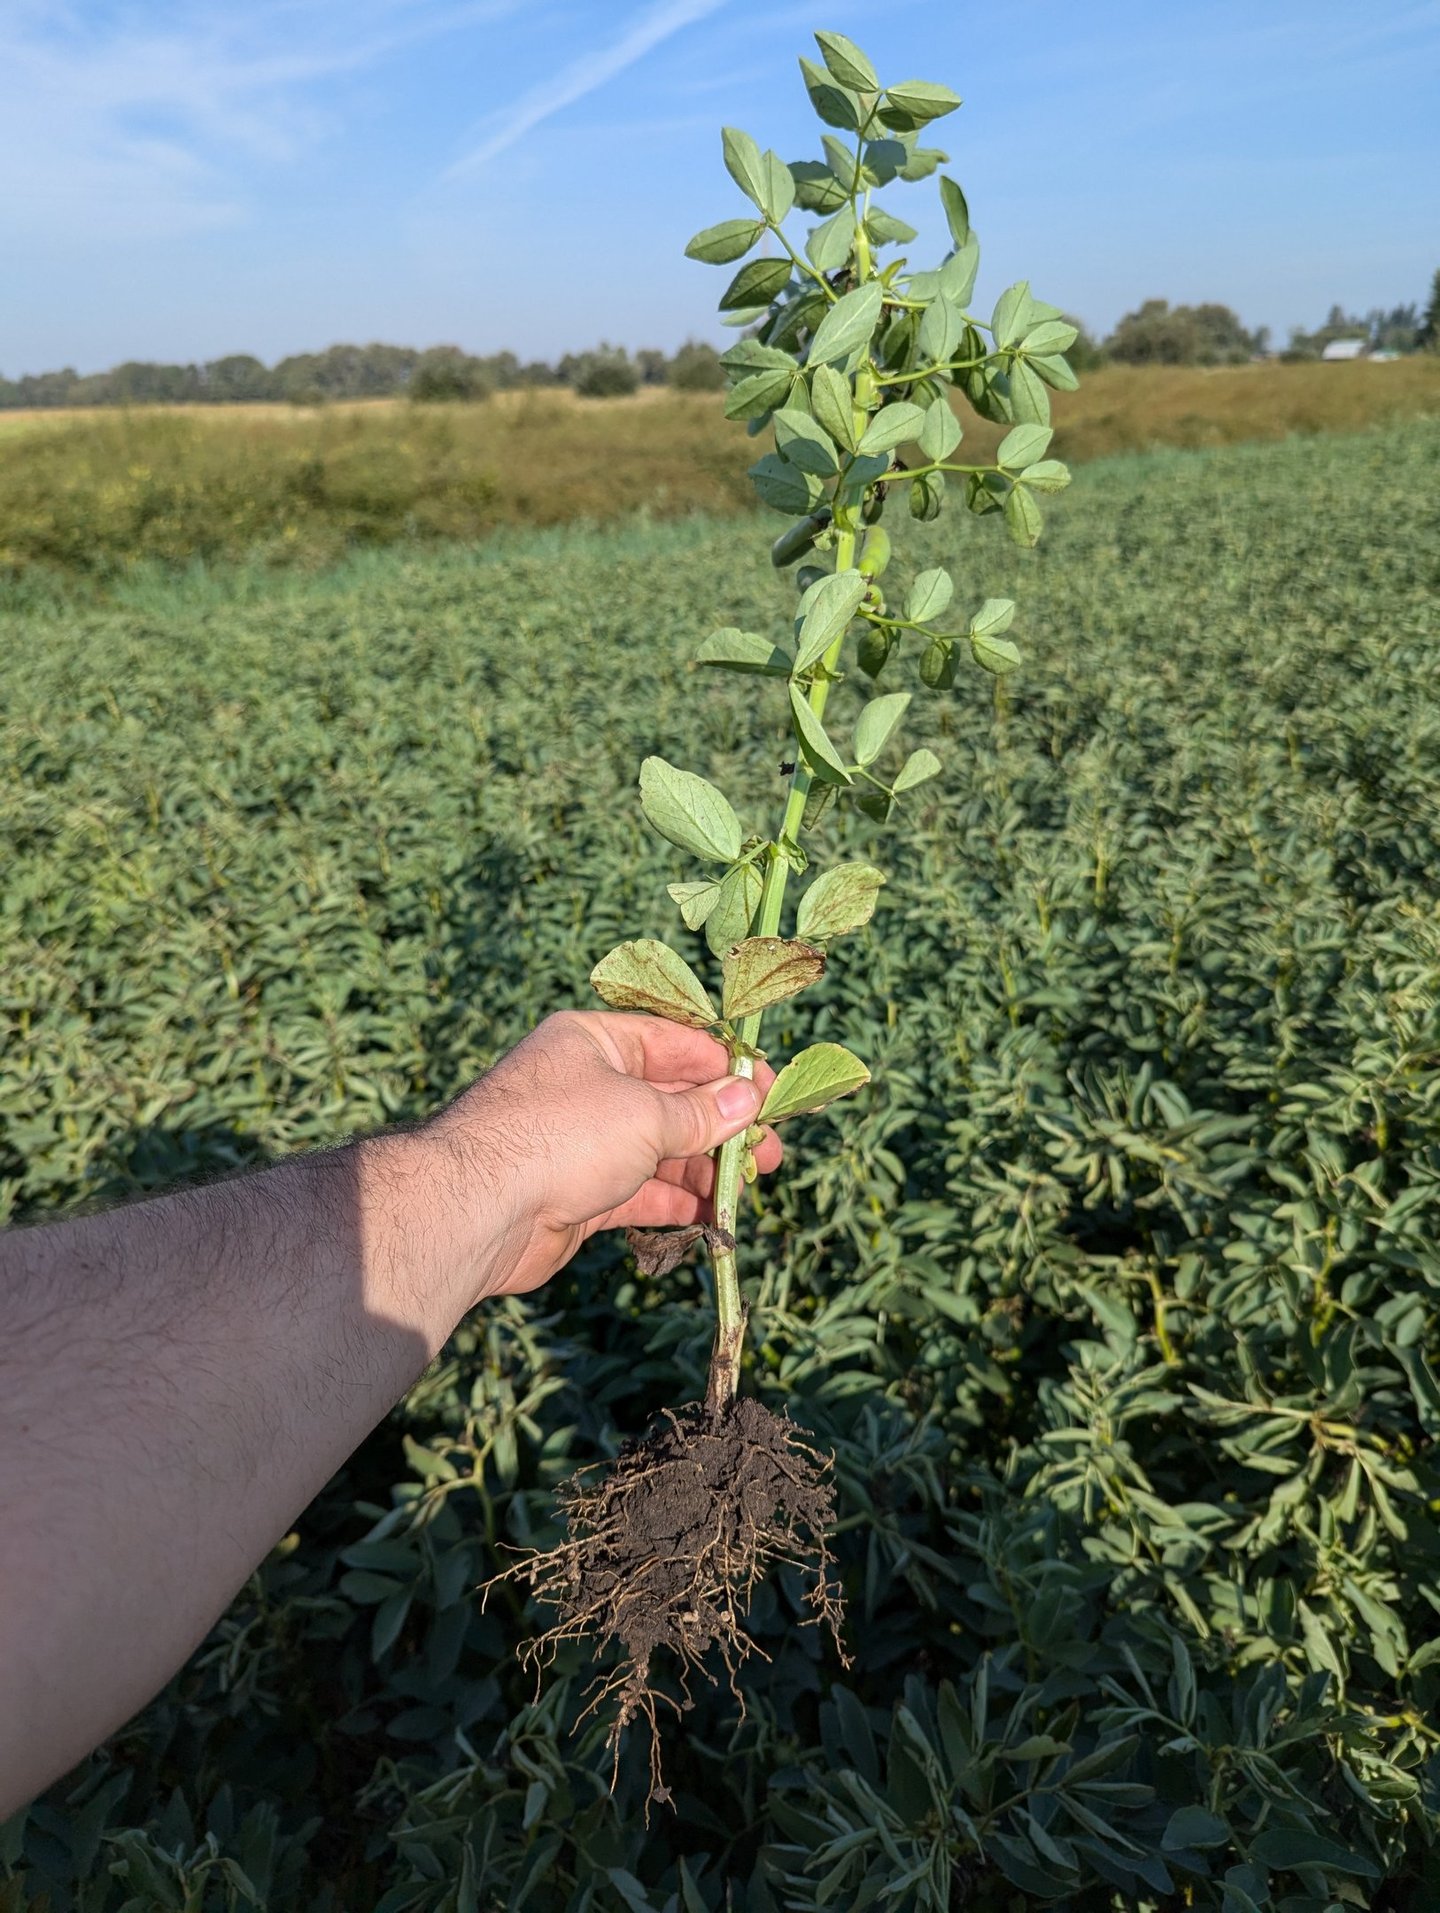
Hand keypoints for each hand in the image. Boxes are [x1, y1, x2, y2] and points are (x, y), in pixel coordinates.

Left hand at [429, 1011, 781, 1298]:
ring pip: (657, 1150)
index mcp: (594, 1042)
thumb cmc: (560, 1137)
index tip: (770, 1092)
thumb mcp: (645, 1114)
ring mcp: (580, 1142)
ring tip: (748, 1188)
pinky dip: (673, 1202)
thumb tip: (747, 1101)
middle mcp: (585, 1085)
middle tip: (770, 1152)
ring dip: (703, 1168)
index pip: (674, 1042)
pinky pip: (638, 1191)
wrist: (476, 1209)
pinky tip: (710, 1216)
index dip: (725, 1067)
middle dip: (721, 1125)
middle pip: (669, 1099)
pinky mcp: (577, 1194)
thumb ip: (700, 1114)